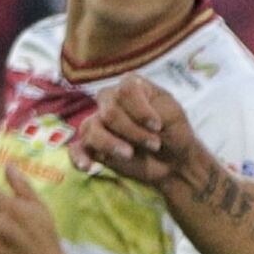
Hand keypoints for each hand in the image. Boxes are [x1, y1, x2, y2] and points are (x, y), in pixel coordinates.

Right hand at [74, 76, 205, 188]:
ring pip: (91, 128)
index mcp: (130, 87)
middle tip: (154, 145)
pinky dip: (79, 156)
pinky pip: (77, 148)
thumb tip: (127, 116)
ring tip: (129, 155)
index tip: (157, 126)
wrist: (176, 162)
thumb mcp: (172, 113)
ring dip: (111, 144)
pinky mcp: (95, 147)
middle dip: (132, 131)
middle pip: (109, 112)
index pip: (124, 91)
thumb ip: (150, 107)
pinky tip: (88, 166)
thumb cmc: (174, 132)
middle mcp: (110, 101)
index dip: (140, 110)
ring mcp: (99, 124)